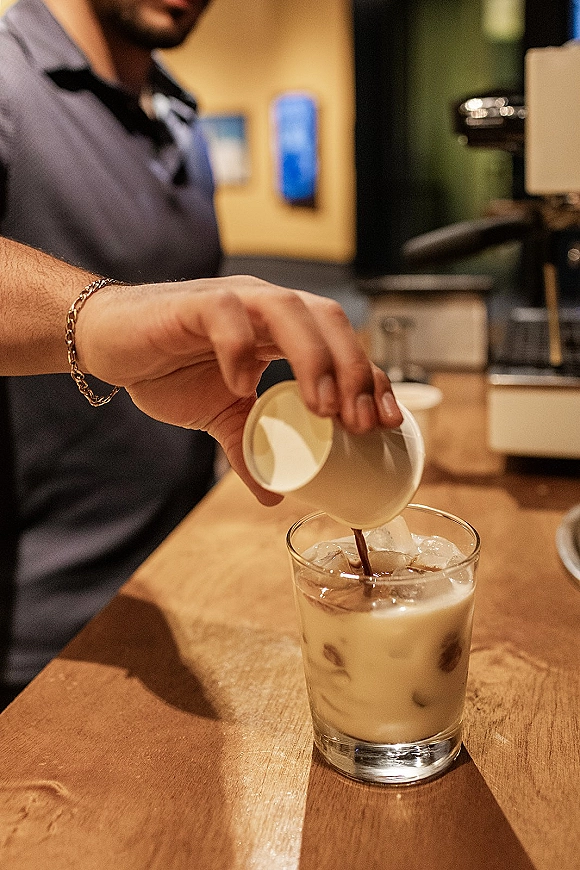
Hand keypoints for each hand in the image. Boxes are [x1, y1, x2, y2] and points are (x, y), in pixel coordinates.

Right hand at [76, 275, 402, 503]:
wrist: (109, 342)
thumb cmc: (168, 366)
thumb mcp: (220, 415)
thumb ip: (249, 448)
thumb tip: (275, 495)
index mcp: (281, 329)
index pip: (342, 344)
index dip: (370, 378)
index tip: (387, 421)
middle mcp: (264, 306)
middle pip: (329, 319)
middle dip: (354, 370)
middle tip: (362, 421)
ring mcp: (231, 300)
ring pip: (289, 309)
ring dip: (315, 358)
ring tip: (322, 407)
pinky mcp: (192, 305)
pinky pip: (226, 317)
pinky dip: (241, 349)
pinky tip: (243, 385)